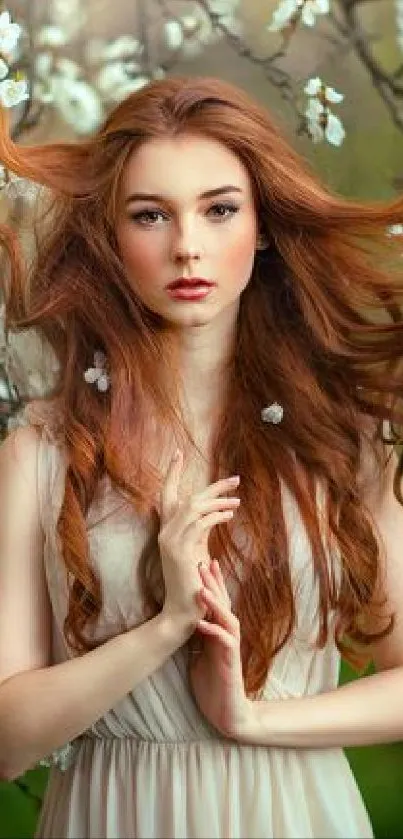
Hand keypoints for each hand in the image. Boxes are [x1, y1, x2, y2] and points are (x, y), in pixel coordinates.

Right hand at [158, 450, 240, 628]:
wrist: (181, 613)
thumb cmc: (193, 585)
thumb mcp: (196, 553)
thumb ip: (200, 533)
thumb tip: (214, 515)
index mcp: (168, 532)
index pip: (167, 495)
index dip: (172, 474)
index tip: (178, 453)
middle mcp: (166, 533)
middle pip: (186, 497)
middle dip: (212, 486)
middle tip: (235, 479)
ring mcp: (171, 541)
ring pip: (194, 507)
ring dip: (218, 501)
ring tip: (237, 502)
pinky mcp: (180, 550)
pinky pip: (200, 523)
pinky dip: (216, 515)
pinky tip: (230, 515)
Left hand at [188, 559, 252, 739]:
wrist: (227, 713)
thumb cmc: (213, 686)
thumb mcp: (199, 657)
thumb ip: (198, 639)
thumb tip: (184, 623)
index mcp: (218, 634)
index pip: (217, 604)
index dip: (212, 584)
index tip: (203, 563)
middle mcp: (227, 638)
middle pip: (224, 605)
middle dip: (214, 584)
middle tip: (204, 562)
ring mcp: (231, 650)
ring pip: (228, 620)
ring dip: (215, 605)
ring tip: (202, 589)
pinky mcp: (231, 664)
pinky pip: (226, 644)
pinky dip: (215, 632)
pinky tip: (203, 625)